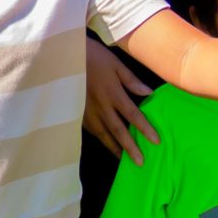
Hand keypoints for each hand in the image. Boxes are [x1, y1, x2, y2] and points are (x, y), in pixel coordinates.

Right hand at [83, 38, 159, 162]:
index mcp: (112, 92)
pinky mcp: (76, 112)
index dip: (144, 129)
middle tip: (140, 163)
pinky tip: (106, 143)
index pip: (132, 114)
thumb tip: (149, 93)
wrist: (61, 55)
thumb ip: (131, 80)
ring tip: (123, 160)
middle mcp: (100, 106)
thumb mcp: (114, 63)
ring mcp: (86, 111)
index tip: (156, 142)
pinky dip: (100, 138)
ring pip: (102, 134)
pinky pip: (91, 129)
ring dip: (113, 148)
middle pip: (117, 130)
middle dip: (129, 147)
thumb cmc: (91, 55)